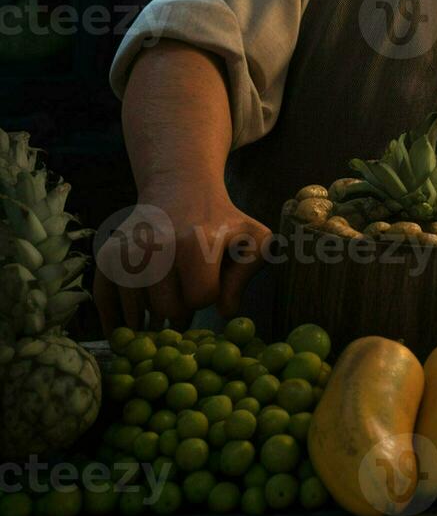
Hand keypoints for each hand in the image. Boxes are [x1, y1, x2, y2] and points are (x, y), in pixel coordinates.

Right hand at [94, 186, 272, 330]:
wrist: (179, 188)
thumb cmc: (221, 220)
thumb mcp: (251, 238)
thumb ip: (247, 275)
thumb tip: (225, 312)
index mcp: (196, 242)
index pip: (201, 297)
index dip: (208, 296)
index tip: (210, 283)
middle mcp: (157, 247)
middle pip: (169, 309)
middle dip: (182, 307)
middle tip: (185, 294)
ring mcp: (127, 252)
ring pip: (138, 311)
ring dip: (152, 314)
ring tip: (165, 301)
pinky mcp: (106, 257)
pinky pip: (105, 302)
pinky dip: (116, 319)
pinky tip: (128, 327)